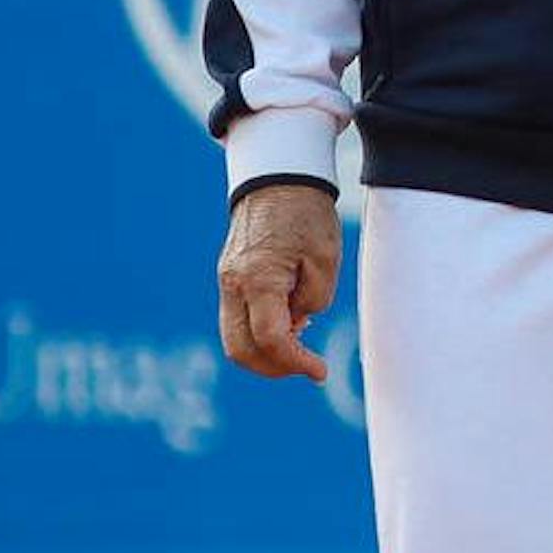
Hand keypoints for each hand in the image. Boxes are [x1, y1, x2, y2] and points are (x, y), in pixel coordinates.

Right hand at [216, 182, 342, 382]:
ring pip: (234, 339)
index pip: (270, 339)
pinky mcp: (228, 280)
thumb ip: (314, 300)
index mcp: (259, 280)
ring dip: (266, 353)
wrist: (278, 180)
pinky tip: (289, 324)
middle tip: (309, 367)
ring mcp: (226, 283)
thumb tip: (296, 326)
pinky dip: (259, 333)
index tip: (320, 371)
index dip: (295, 362)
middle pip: (241, 350)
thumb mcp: (327, 259)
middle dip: (275, 367)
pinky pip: (237, 320)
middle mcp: (233, 285)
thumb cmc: (308, 216)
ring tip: (301, 344)